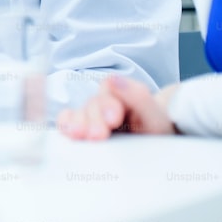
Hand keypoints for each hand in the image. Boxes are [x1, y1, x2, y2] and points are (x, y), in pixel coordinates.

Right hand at [57, 76, 177, 139]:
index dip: (108, 103)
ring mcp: (92, 114)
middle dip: (94, 119)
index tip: (114, 119)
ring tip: (81, 135)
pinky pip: (67, 119)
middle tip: (98, 134)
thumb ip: (138, 96)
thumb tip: (114, 79)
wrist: (154, 142)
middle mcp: (104, 100)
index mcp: (123, 91)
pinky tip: (69, 132)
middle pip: (93, 103)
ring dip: (78, 123)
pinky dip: (66, 123)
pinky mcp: (82, 126)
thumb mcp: (155, 115)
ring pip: (79, 112)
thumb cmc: (154, 127)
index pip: (110, 87)